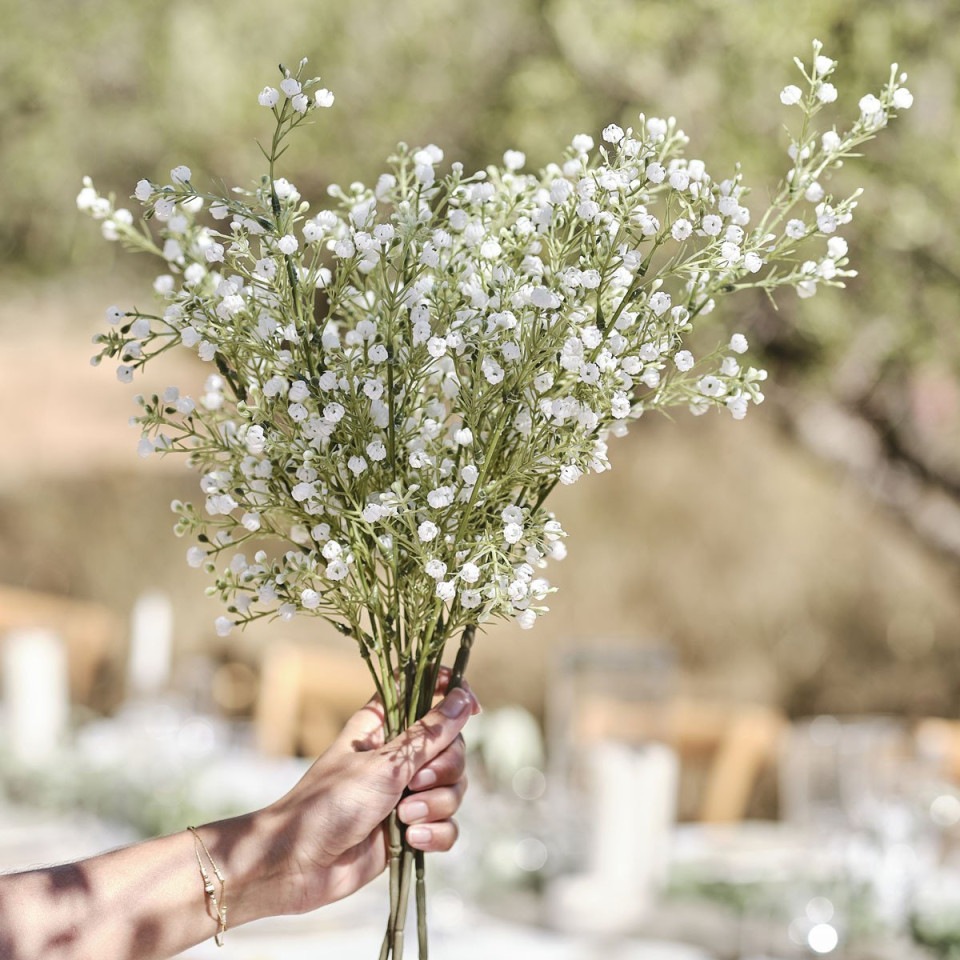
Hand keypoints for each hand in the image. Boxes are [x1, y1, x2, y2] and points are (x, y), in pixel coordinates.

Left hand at [258, 671, 478, 914]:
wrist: (298, 865)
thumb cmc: (330, 803)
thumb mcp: (385, 763)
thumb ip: (430, 734)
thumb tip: (464, 699)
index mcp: (384, 724)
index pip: (426, 691)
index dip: (453, 694)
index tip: (473, 709)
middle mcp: (398, 754)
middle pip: (452, 746)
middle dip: (444, 769)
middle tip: (414, 784)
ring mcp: (405, 792)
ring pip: (453, 787)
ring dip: (436, 805)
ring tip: (404, 818)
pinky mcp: (410, 828)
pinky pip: (447, 824)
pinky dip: (435, 833)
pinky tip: (411, 840)